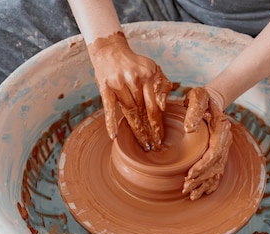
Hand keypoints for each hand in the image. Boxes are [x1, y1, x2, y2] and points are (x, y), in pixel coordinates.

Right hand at [88, 32, 172, 149]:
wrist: (110, 50)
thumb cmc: (135, 64)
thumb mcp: (153, 69)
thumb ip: (162, 85)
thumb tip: (163, 107)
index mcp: (148, 76)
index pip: (154, 106)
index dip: (157, 124)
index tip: (161, 139)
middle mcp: (134, 80)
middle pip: (142, 112)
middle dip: (149, 131)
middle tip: (154, 147)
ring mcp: (118, 84)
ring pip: (129, 112)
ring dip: (136, 130)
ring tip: (143, 144)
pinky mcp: (105, 88)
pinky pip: (108, 108)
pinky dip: (110, 122)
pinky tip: (114, 136)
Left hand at [182, 87, 232, 199]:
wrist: (212, 99)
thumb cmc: (202, 98)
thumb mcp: (197, 97)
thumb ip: (193, 110)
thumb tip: (189, 129)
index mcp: (221, 129)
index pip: (214, 153)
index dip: (202, 166)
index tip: (189, 175)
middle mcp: (226, 140)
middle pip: (215, 165)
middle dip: (201, 179)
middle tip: (186, 188)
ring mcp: (224, 147)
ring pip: (217, 171)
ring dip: (205, 184)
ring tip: (192, 195)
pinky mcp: (220, 152)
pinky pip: (218, 170)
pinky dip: (212, 183)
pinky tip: (204, 192)